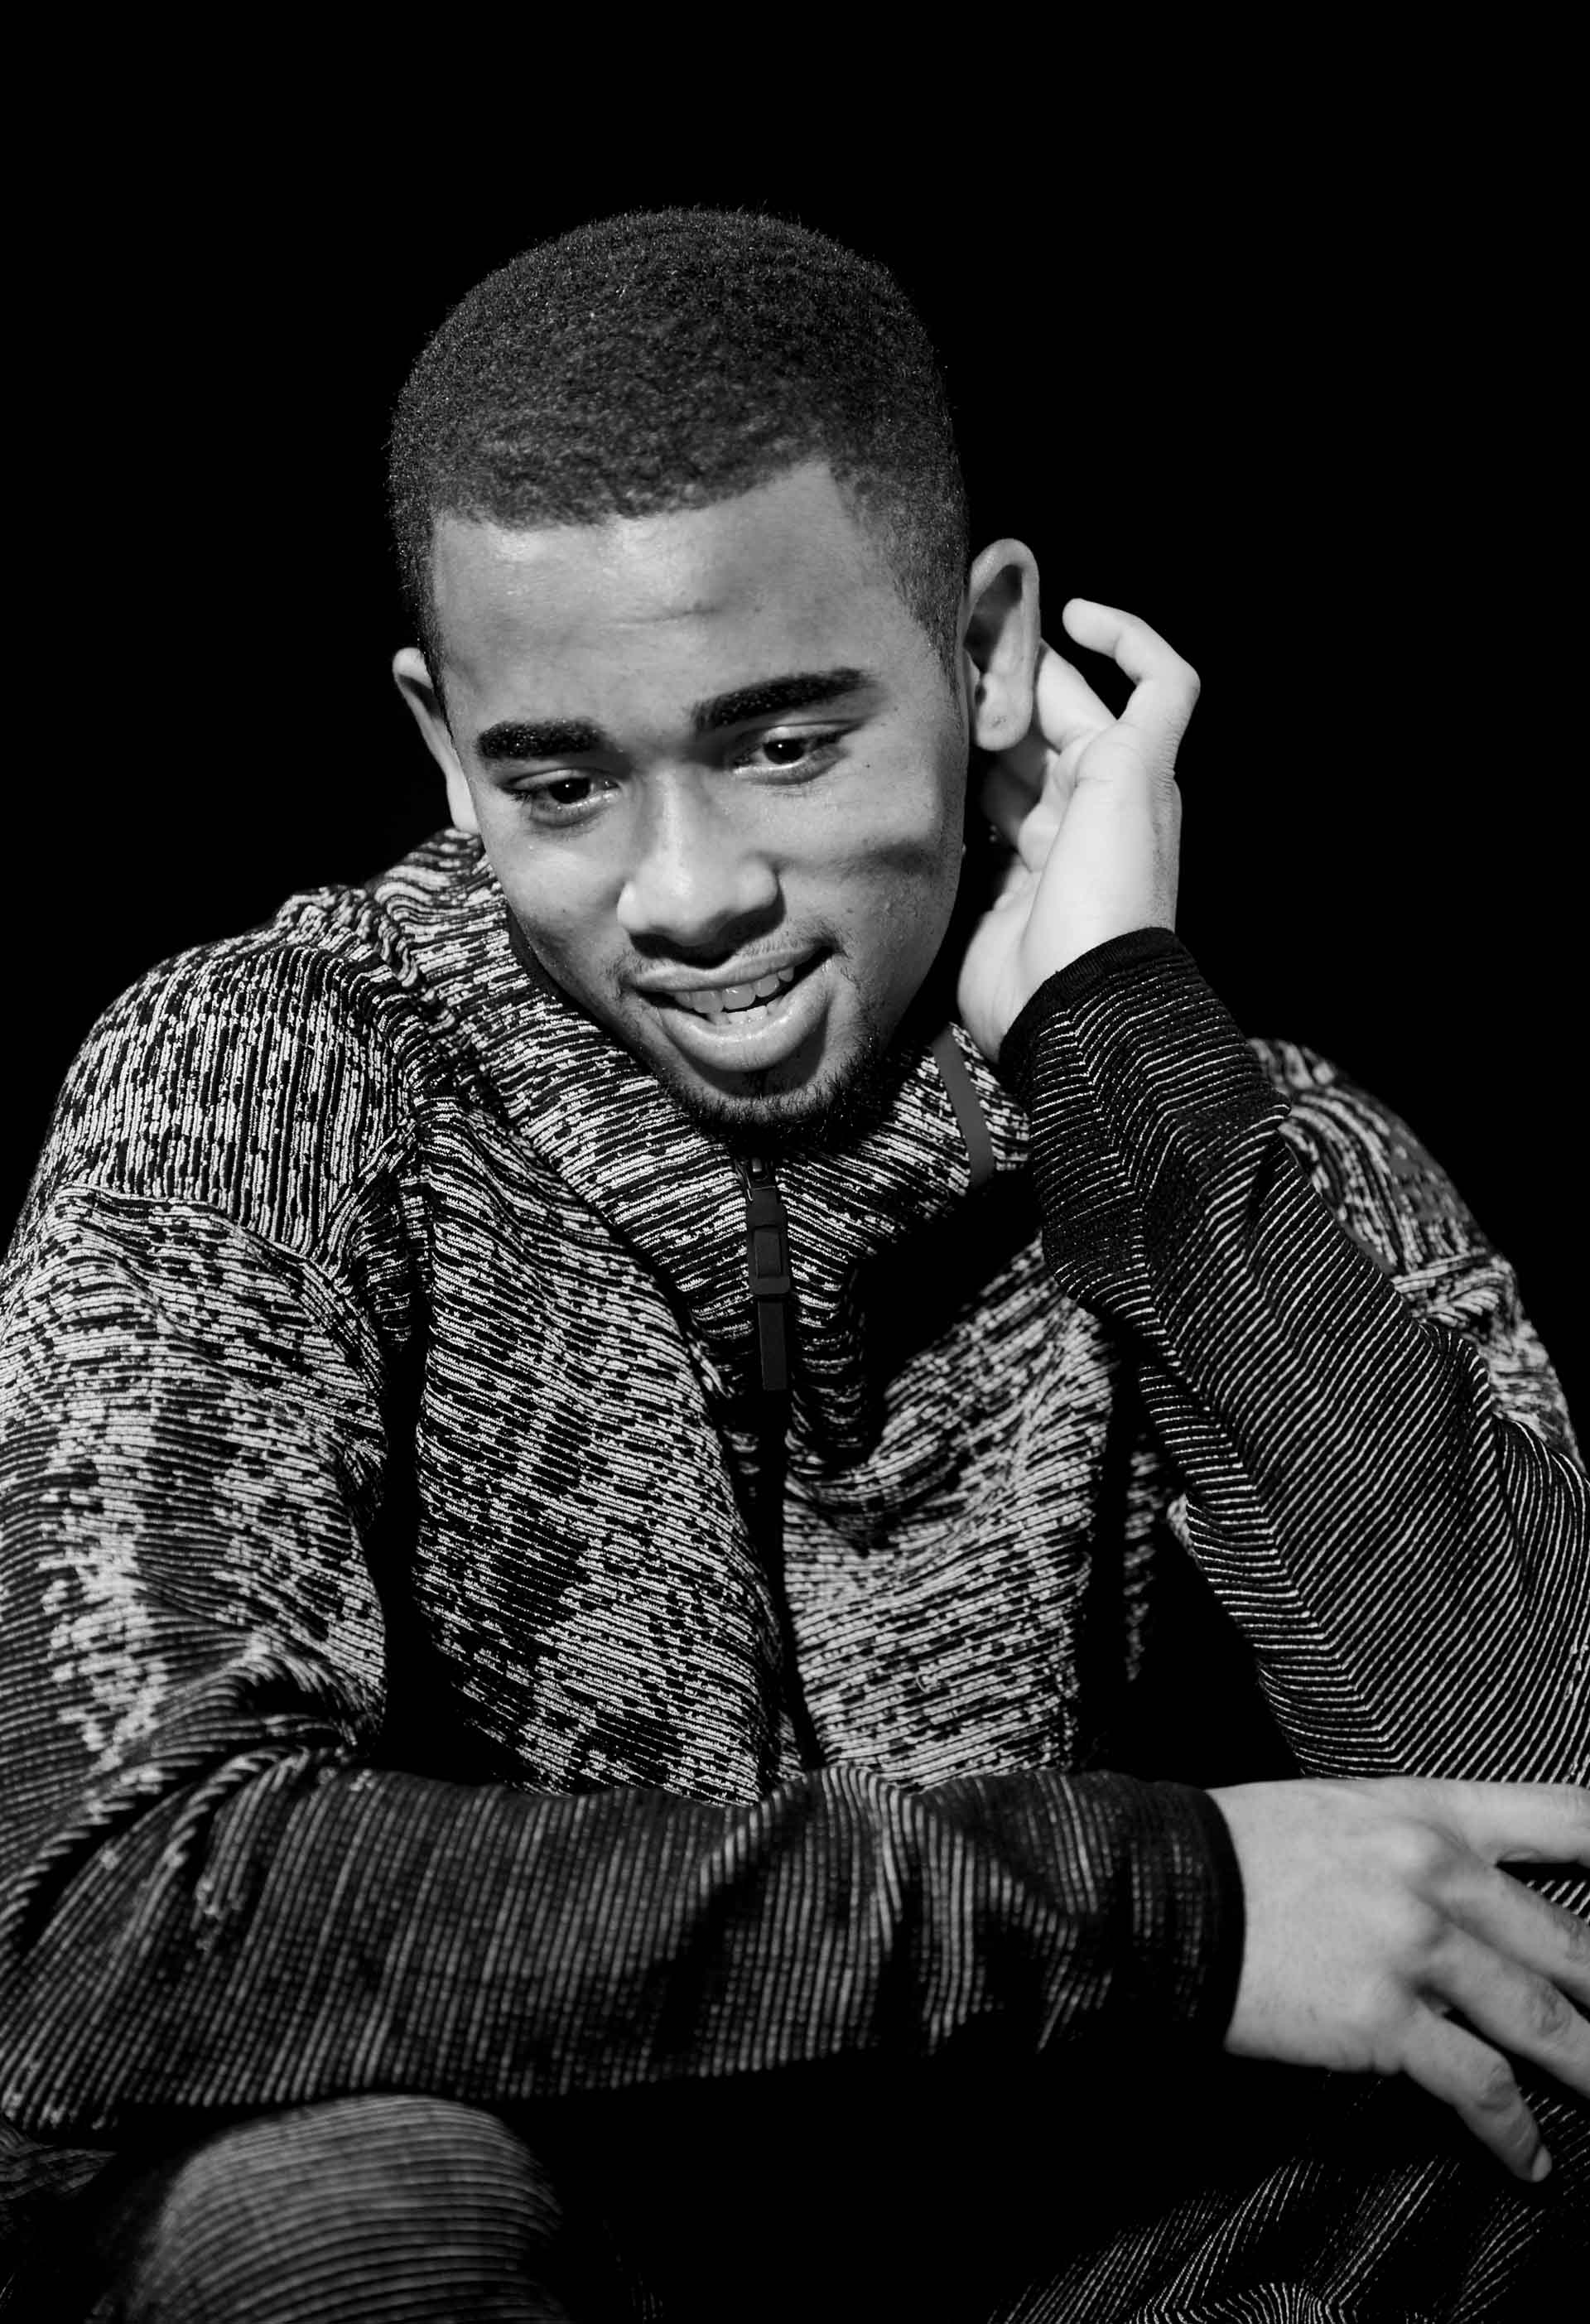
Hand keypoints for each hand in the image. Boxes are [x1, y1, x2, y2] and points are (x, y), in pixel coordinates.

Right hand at [955, 599, 1197, 1062]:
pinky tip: (914, 771)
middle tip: (949, 645)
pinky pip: (964, 824)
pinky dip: (944, 796)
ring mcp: (1036, 846)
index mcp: (1129, 773)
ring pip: (1000, 765)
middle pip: (1047, 719)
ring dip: (969, 731)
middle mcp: (1085, 803)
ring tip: (923, 697)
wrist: (1073, 1004)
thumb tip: (1082, 648)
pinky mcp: (991, 886)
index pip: (1130, 685)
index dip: (1113, 635)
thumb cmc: (1110, 888)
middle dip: (1007, 678)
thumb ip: (1141, 704)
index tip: (1062, 608)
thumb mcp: (1135, 779)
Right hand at [1210, 1776, 1589, 2179]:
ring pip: (1543, 2020)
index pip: (1565, 1817)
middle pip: (1572, 1941)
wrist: (1162, 1892)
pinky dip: (1514, 2133)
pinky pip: (1478, 2085)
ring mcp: (1415, 1948)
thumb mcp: (1341, 1812)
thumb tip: (1470, 1888)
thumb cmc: (1240, 1850)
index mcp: (1428, 1811)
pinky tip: (1528, 2159)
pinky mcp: (1386, 2021)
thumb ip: (1416, 1842)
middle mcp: (1436, 1872)